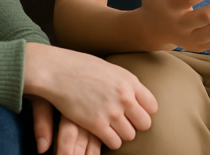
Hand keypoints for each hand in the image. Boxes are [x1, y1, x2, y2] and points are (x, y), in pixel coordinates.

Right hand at [24, 43, 156, 150]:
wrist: (57, 71)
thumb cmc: (82, 67)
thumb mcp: (110, 70)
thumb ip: (126, 84)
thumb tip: (136, 95)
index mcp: (130, 81)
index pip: (152, 106)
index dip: (144, 112)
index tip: (135, 113)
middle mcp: (124, 97)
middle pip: (145, 124)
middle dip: (135, 125)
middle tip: (124, 122)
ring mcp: (111, 112)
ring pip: (130, 135)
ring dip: (122, 134)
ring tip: (112, 127)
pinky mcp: (97, 124)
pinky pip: (114, 142)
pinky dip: (110, 141)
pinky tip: (102, 133)